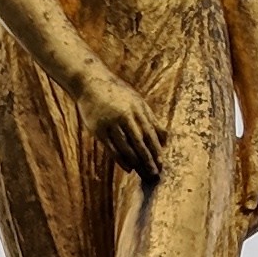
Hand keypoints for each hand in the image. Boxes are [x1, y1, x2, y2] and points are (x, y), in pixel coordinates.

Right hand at [79, 70, 165, 184]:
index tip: (161, 162)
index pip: (149, 132)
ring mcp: (110, 123)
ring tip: (144, 172)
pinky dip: (121, 160)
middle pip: (139, 142)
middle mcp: (124, 116)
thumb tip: (166, 137)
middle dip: (148, 159)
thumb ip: (151, 119)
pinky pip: (111, 149)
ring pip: (125, 147)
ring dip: (136, 161)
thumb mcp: (137, 102)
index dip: (156, 149)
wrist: (91, 83)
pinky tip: (129, 168)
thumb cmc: (118, 94)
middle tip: (155, 173)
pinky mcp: (98, 129)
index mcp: (136, 108)